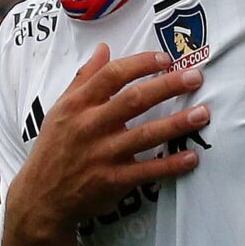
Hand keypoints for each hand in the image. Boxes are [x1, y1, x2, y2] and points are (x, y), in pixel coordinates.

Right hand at [3, 44, 208, 244]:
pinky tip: (191, 156)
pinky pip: (147, 171)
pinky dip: (170, 165)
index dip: (141, 63)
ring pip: (145, 135)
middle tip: (195, 77)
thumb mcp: (61, 109)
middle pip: (134, 100)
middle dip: (167, 86)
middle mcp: (91, 126)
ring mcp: (103, 155)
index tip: (166, 58)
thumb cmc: (55, 147)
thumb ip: (84, 78)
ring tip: (203, 113)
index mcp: (78, 105)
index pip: (112, 76)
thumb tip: (104, 48)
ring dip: (177, 124)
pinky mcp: (113, 181)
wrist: (41, 198)